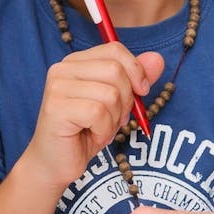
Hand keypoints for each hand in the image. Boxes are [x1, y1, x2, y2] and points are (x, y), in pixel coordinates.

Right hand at [16, 43, 163, 187]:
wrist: (56, 164)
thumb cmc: (85, 132)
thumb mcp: (117, 103)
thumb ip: (135, 79)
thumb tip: (157, 59)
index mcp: (76, 62)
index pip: (114, 49)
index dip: (135, 70)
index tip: (141, 92)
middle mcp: (62, 69)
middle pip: (115, 70)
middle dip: (126, 100)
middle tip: (115, 119)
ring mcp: (57, 87)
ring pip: (110, 94)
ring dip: (114, 119)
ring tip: (101, 129)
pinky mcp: (56, 108)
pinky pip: (98, 113)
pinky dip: (104, 129)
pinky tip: (92, 136)